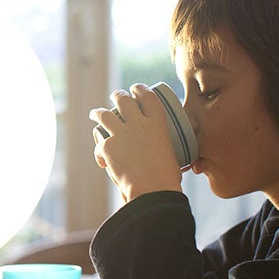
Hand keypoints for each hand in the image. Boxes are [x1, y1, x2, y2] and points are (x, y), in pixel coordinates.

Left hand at [89, 83, 182, 201]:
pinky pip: (99, 142)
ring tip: (95, 113)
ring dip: (98, 112)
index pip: (148, 97)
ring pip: (105, 115)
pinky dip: (99, 148)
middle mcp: (138, 123)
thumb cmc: (168, 179)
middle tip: (116, 97)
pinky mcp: (108, 147)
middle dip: (118, 95)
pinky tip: (100, 154)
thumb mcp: (175, 159)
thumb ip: (172, 157)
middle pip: (124, 100)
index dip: (140, 89)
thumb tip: (183, 166)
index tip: (136, 89)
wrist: (152, 190)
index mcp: (158, 123)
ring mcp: (121, 133)